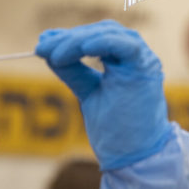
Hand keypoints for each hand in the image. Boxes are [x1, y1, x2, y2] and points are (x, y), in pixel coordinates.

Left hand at [36, 20, 171, 169]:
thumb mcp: (88, 93)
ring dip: (79, 41)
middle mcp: (136, 55)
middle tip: (42, 48)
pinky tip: (84, 47)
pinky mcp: (146, 69)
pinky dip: (104, 42)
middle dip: (69, 38)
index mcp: (124, 59)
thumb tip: (47, 49)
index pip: (95, 36)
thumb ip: (73, 71)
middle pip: (100, 31)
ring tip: (55, 54)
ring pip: (110, 33)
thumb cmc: (116, 129)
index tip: (41, 45)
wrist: (136, 157)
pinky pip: (126, 46)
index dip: (68, 37)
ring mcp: (144, 60)